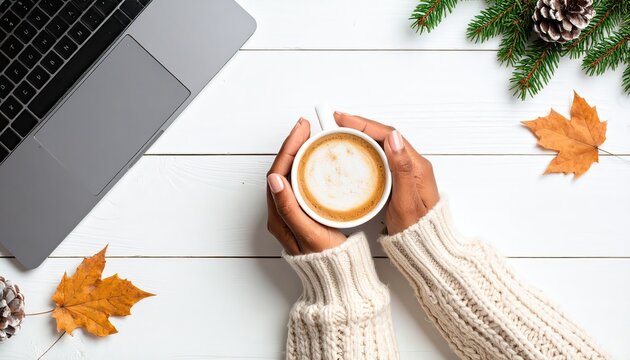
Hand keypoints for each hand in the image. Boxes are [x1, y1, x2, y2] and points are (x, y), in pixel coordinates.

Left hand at [266, 118, 345, 254]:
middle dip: (293, 145)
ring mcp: (289, 212)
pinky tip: (316, 160)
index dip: (289, 147)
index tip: (302, 129)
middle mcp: (279, 212)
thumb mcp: (308, 233)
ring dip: (298, 154)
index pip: (278, 172)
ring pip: (290, 175)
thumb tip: (274, 178)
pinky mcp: (301, 213)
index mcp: (278, 215)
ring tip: (311, 138)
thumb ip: (290, 208)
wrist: (337, 278)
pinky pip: (298, 183)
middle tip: (307, 127)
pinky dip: (305, 167)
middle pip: (282, 169)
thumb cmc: (326, 259)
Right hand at [334, 112, 439, 234]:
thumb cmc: (418, 231)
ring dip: (361, 135)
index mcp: (416, 165)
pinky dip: (365, 150)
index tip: (342, 120)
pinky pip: (381, 157)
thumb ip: (400, 169)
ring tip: (340, 132)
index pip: (388, 134)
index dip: (363, 124)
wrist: (427, 249)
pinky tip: (353, 152)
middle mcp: (413, 164)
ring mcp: (406, 171)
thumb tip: (393, 137)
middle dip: (359, 126)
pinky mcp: (400, 179)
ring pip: (382, 145)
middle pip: (384, 136)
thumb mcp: (406, 201)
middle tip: (335, 121)